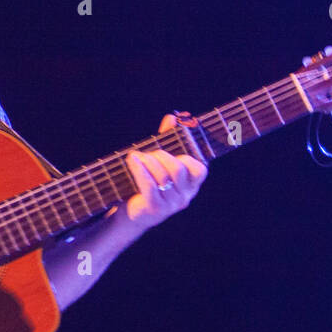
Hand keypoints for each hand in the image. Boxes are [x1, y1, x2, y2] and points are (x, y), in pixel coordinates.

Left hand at [123, 113, 207, 229]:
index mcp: (192, 184)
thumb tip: (173, 117)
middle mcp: (185, 196)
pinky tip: (131, 160)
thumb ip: (169, 140)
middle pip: (178, 168)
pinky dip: (139, 169)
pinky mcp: (156, 209)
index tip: (174, 144)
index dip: (188, 155)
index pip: (200, 169)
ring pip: (163, 176)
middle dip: (160, 156)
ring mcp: (171, 204)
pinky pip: (150, 185)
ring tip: (135, 157)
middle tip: (147, 154)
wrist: (132, 214)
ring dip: (147, 161)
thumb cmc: (148, 184)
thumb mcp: (160, 161)